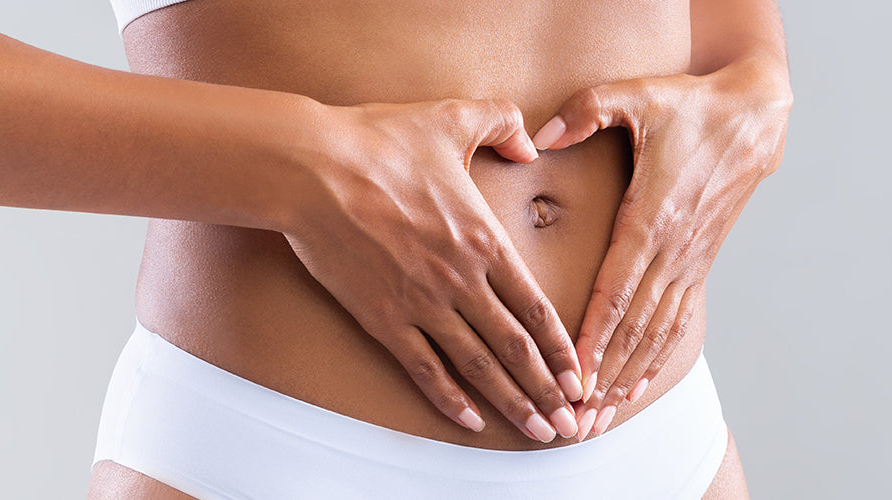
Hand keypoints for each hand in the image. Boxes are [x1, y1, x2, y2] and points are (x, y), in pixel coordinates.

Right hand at [281, 99, 582, 441]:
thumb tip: (529, 143)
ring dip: (511, 402)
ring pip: (477, 366)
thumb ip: (503, 124)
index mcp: (484, 240)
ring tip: (537, 430)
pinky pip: (422, 368)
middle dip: (548, 390)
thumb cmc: (378, 141)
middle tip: (571, 422)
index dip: (563, 348)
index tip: (581, 376)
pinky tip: (469, 419)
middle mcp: (460, 280)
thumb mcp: (453, 118)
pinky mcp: (381, 317)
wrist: (310, 168)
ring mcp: (421, 304)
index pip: (537, 307)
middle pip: (516, 348)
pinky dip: (448, 398)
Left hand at [532, 57, 791, 438]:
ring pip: (654, 333)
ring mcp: (689, 261)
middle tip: (574, 417)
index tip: (574, 376)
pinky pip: (676, 322)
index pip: (617, 290)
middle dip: (602, 377)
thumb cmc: (691, 106)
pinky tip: (632, 387)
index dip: (594, 336)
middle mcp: (672, 250)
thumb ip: (585, 110)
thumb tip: (539, 136)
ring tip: (597, 418)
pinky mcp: (698, 263)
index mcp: (652, 217)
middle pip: (633, 327)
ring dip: (625, 378)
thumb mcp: (636, 94)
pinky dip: (653, 359)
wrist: (754, 117)